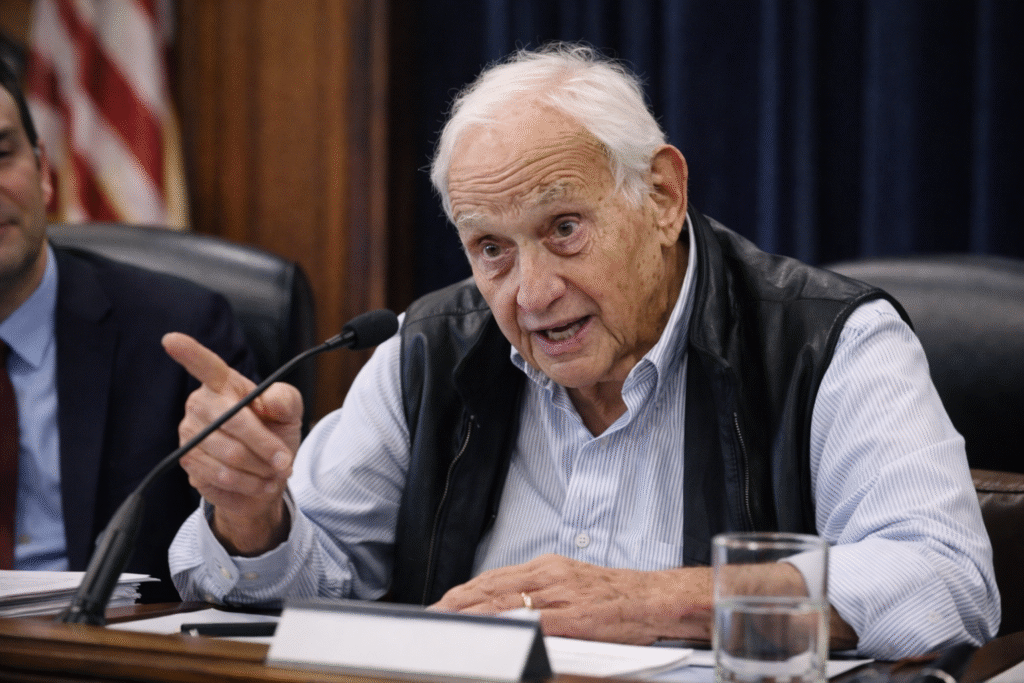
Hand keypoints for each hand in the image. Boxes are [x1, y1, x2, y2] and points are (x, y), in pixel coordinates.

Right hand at [162, 332, 303, 555]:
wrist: (266, 477)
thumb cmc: (274, 435)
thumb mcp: (290, 413)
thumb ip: (286, 400)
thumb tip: (272, 400)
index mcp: (224, 384)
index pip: (205, 365)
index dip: (188, 353)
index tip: (172, 340)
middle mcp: (201, 404)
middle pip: (233, 422)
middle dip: (265, 444)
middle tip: (284, 459)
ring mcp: (190, 433)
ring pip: (231, 454)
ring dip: (260, 468)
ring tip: (273, 471)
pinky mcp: (188, 462)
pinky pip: (221, 476)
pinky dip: (249, 483)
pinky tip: (258, 481)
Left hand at [431, 554, 713, 643]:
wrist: (653, 599)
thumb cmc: (614, 598)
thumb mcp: (571, 586)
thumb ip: (540, 595)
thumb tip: (507, 609)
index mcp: (546, 568)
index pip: (493, 579)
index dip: (462, 594)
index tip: (439, 605)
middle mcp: (548, 576)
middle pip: (491, 589)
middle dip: (456, 605)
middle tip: (430, 618)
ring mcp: (560, 595)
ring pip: (505, 602)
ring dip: (471, 616)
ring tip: (446, 628)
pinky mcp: (575, 616)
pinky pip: (534, 622)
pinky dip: (507, 628)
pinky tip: (489, 636)